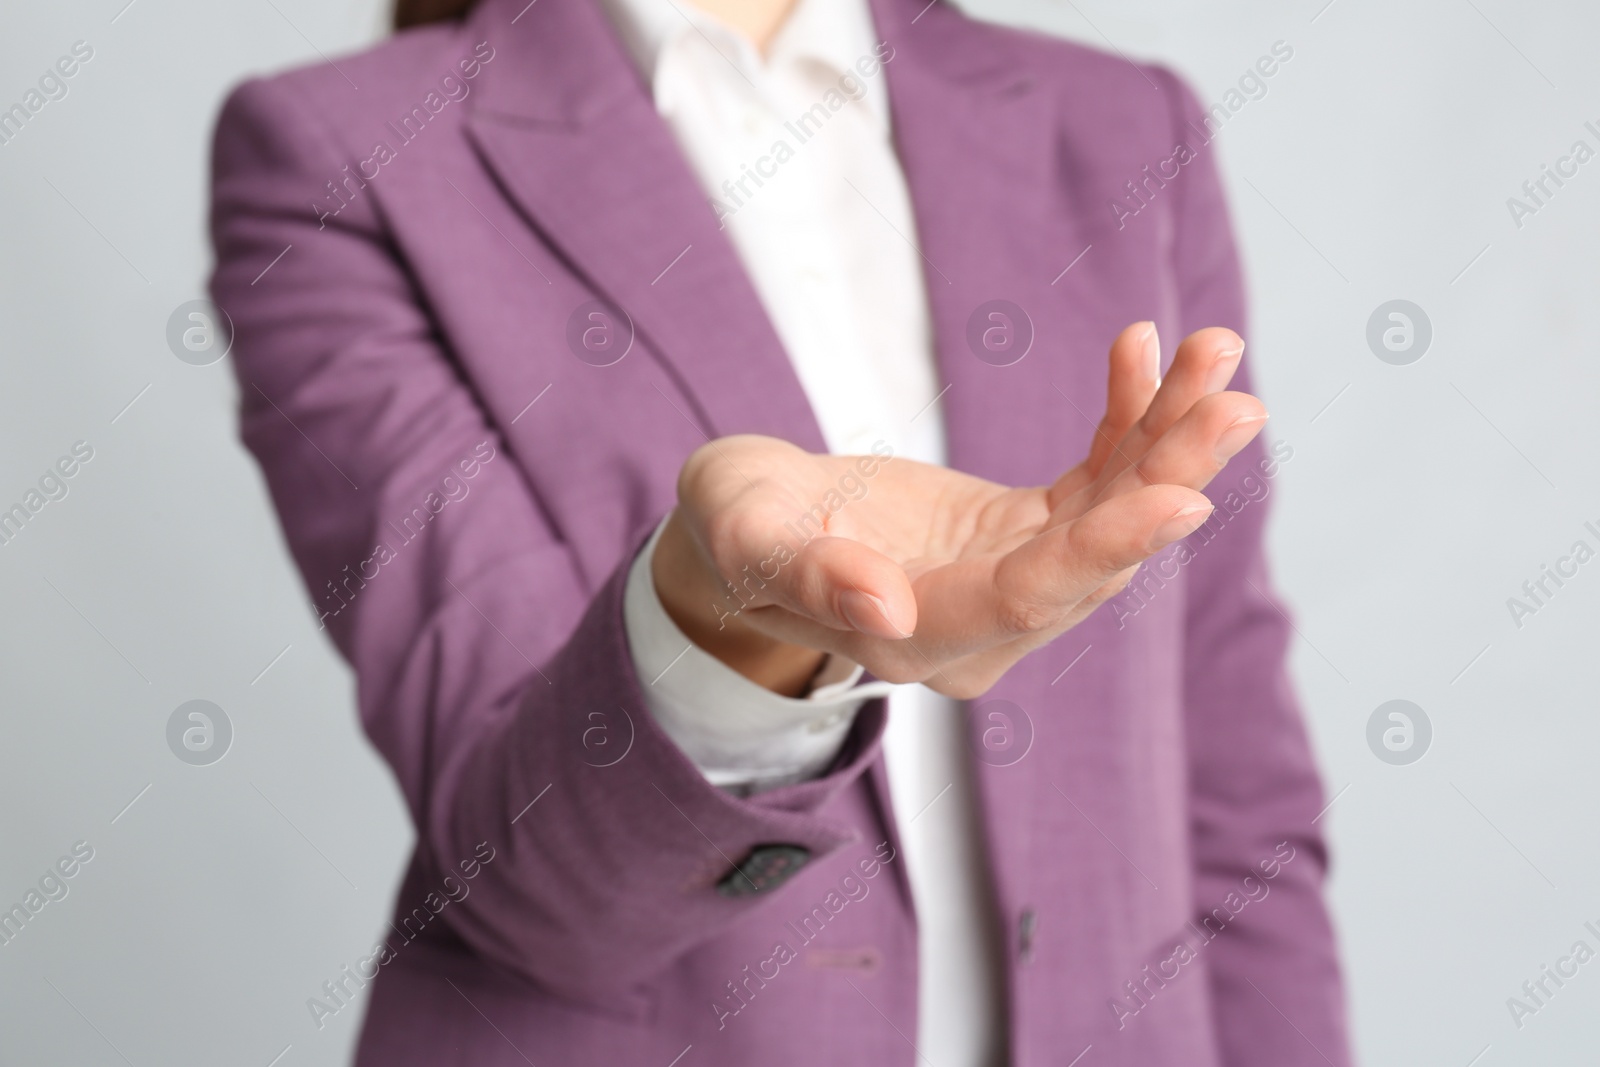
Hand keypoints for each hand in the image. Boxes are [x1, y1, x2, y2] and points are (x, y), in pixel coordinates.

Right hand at [652, 324, 1265, 698]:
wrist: (753, 531)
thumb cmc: (738, 533)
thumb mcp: (747, 540)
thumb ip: (807, 575)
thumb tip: (885, 607)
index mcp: (920, 640)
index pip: (1028, 599)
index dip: (1106, 549)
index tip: (1184, 495)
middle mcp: (986, 624)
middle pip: (1095, 559)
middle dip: (1168, 477)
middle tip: (1234, 401)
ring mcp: (1012, 579)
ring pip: (1111, 515)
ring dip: (1168, 437)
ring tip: (1217, 354)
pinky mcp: (1022, 535)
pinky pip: (1092, 478)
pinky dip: (1124, 417)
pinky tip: (1142, 350)